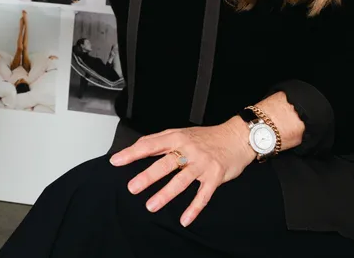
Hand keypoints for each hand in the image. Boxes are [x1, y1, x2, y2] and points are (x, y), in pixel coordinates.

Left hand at [109, 119, 254, 226]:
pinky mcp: (215, 176)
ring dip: (166, 194)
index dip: (132, 153)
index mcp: (177, 137)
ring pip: (182, 180)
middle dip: (148, 176)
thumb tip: (137, 148)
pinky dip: (194, 208)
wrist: (237, 137)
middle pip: (166, 163)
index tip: (116, 161)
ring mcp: (202, 164)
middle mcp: (189, 149)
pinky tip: (184, 219)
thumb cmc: (206, 137)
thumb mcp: (181, 133)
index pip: (150, 144)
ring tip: (151, 205)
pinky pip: (203, 195)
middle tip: (133, 187)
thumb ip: (160, 141)